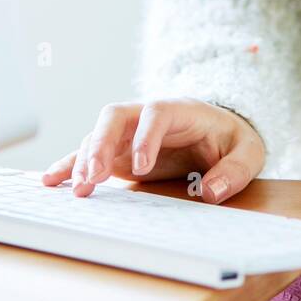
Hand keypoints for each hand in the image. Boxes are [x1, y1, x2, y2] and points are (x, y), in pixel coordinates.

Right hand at [41, 98, 265, 202]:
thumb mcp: (248, 150)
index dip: (145, 136)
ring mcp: (129, 131)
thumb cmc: (232, 139)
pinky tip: (52, 180)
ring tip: (77, 189)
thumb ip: (235, 169)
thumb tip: (211, 191)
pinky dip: (71, 163)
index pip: (156, 113)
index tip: (140, 167)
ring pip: (98, 134)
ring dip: (85, 159)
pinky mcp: (118, 150)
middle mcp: (147, 115)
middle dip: (102, 143)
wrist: (221, 130)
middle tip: (95, 176)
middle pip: (116, 115)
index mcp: (180, 109)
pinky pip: (90, 151)